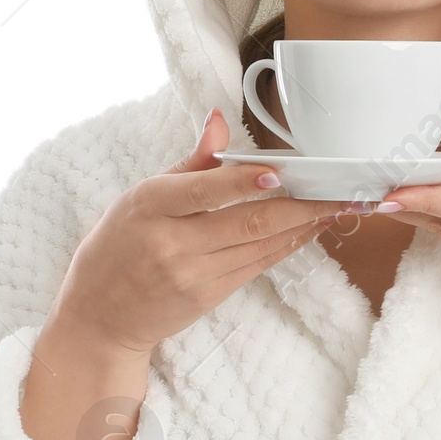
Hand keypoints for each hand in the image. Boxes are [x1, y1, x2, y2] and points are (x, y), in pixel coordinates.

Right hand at [46, 105, 349, 356]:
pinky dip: (287, 245)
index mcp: (151, 205)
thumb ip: (191, 163)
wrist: (99, 318)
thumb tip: (220, 121)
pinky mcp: (209, 296)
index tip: (281, 173)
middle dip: (301, 206)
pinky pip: (258, 265)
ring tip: (337, 206)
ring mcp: (193, 274)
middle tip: (340, 191)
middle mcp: (173, 241)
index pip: (204, 190)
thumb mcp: (140, 196)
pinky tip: (308, 229)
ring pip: (261, 245)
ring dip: (304, 225)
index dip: (245, 182)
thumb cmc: (116, 248)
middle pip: (248, 221)